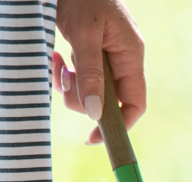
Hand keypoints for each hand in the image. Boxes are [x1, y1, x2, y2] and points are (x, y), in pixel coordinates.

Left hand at [50, 0, 145, 146]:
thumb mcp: (84, 35)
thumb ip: (90, 74)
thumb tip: (94, 113)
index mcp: (130, 56)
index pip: (135, 103)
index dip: (119, 124)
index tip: (94, 137)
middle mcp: (122, 60)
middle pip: (108, 100)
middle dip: (82, 98)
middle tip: (64, 81)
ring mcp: (107, 58)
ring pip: (91, 91)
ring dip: (70, 85)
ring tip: (58, 64)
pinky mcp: (91, 54)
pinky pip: (81, 78)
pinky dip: (66, 75)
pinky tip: (57, 57)